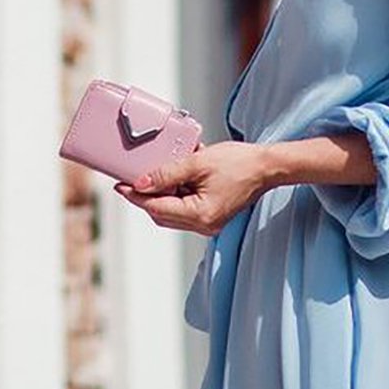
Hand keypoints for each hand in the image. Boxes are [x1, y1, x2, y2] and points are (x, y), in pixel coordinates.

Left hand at [114, 140, 271, 235]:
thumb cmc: (240, 163)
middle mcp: (204, 225)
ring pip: (173, 212)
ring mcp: (209, 223)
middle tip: (132, 178)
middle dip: (147, 196)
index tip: (121, 185)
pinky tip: (178, 176)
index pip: (157, 208)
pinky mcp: (213, 215)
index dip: (136, 196)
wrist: (267, 166)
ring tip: (157, 172)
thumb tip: (142, 183)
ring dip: (163, 194)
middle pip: (162, 214)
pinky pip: (186, 208)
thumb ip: (167, 174)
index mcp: (200, 215)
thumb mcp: (198, 163)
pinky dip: (177, 194)